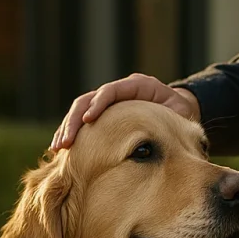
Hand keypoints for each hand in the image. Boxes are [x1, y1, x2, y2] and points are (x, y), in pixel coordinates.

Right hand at [51, 74, 200, 150]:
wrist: (176, 110)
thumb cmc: (179, 114)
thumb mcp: (180, 114)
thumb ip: (174, 119)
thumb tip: (176, 132)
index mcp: (138, 86)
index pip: (111, 90)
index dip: (98, 104)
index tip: (90, 120)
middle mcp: (118, 91)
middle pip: (88, 100)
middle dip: (74, 121)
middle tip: (65, 142)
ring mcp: (106, 102)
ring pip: (80, 112)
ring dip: (67, 129)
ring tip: (58, 148)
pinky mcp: (101, 115)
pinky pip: (82, 123)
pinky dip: (72, 135)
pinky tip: (61, 152)